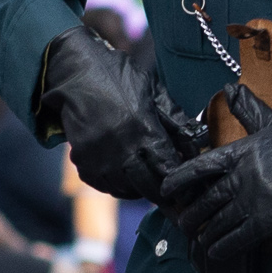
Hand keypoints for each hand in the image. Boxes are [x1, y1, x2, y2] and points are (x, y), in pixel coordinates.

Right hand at [39, 27, 204, 202]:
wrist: (74, 70)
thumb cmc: (117, 76)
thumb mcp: (152, 90)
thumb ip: (175, 119)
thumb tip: (198, 141)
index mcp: (144, 128)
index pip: (168, 168)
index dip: (178, 182)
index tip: (186, 192)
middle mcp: (122, 146)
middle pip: (148, 185)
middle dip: (161, 194)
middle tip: (171, 201)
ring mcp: (100, 155)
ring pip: (124, 189)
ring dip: (138, 190)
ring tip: (146, 187)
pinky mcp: (82, 159)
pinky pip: (101, 184)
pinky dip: (114, 186)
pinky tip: (122, 179)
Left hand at [159, 114, 271, 265]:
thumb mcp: (269, 123)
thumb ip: (247, 108)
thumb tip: (231, 87)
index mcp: (236, 154)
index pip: (197, 168)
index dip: (178, 180)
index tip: (166, 190)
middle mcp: (239, 178)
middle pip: (204, 201)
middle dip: (190, 215)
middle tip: (183, 223)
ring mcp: (251, 201)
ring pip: (217, 223)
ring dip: (204, 234)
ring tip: (198, 239)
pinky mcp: (266, 221)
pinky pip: (237, 239)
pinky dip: (223, 247)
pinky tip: (215, 252)